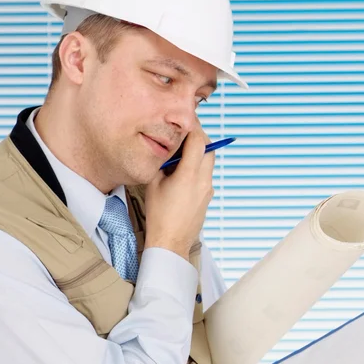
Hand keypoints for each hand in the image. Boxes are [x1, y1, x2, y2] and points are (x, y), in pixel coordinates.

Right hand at [144, 119, 214, 259]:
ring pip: (210, 160)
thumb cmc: (159, 215)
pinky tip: (183, 171)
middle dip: (198, 136)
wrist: (171, 242)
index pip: (198, 140)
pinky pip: (207, 173)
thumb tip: (167, 148)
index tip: (185, 120)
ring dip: (200, 151)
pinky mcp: (208, 196)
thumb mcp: (153, 183)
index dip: (193, 126)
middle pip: (209, 147)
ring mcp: (208, 189)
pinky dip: (199, 165)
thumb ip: (162, 162)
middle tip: (183, 134)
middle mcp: (203, 180)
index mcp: (189, 175)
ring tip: (181, 153)